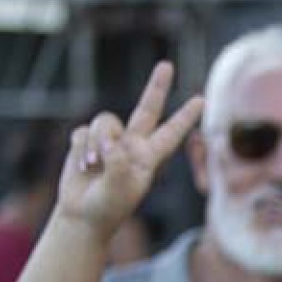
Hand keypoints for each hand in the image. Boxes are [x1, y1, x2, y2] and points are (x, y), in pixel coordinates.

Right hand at [59, 61, 203, 239]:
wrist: (82, 216)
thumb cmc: (107, 208)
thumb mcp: (119, 192)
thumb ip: (118, 167)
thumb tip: (110, 144)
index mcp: (148, 158)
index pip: (171, 133)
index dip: (185, 117)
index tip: (201, 100)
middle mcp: (132, 145)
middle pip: (146, 109)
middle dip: (156, 87)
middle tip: (167, 65)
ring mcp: (109, 141)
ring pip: (105, 122)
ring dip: (95, 144)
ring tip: (93, 167)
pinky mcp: (86, 141)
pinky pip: (83, 131)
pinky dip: (80, 148)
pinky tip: (83, 166)